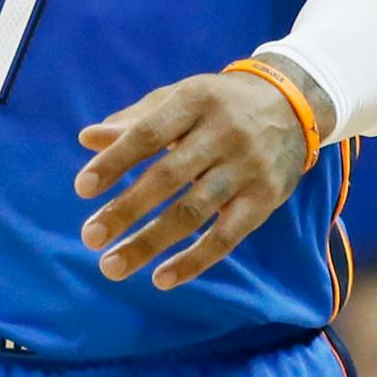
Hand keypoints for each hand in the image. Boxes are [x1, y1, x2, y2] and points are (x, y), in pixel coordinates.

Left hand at [73, 71, 314, 289]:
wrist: (293, 105)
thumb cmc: (219, 103)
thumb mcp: (179, 97)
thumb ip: (135, 120)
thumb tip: (86, 139)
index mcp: (194, 101)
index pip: (148, 134)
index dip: (115, 161)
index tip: (82, 189)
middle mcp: (222, 133)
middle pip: (168, 178)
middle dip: (126, 210)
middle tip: (90, 236)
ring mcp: (246, 168)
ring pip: (193, 213)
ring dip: (150, 243)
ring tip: (112, 266)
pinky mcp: (265, 199)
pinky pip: (227, 237)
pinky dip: (194, 261)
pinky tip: (162, 279)